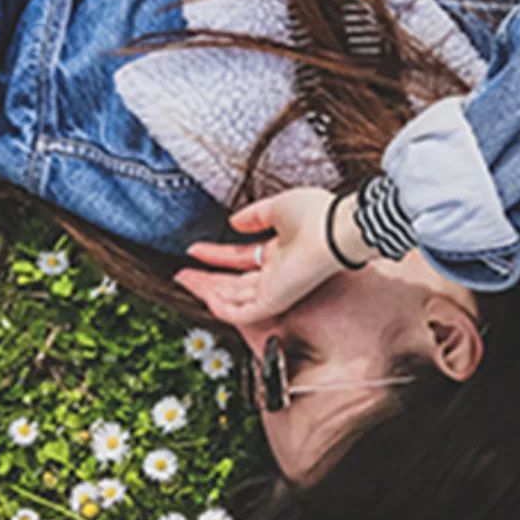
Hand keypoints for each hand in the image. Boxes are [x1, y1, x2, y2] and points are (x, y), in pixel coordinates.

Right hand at [174, 186, 362, 325]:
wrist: (336, 230)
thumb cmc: (319, 216)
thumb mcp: (279, 207)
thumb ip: (256, 215)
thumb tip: (234, 221)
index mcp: (280, 252)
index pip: (242, 257)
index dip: (217, 255)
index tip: (195, 249)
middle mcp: (276, 273)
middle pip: (234, 281)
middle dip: (207, 277)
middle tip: (183, 273)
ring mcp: (275, 289)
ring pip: (234, 297)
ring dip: (207, 290)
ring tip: (184, 280)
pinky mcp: (275, 301)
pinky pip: (242, 312)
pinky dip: (223, 307)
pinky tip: (205, 296)